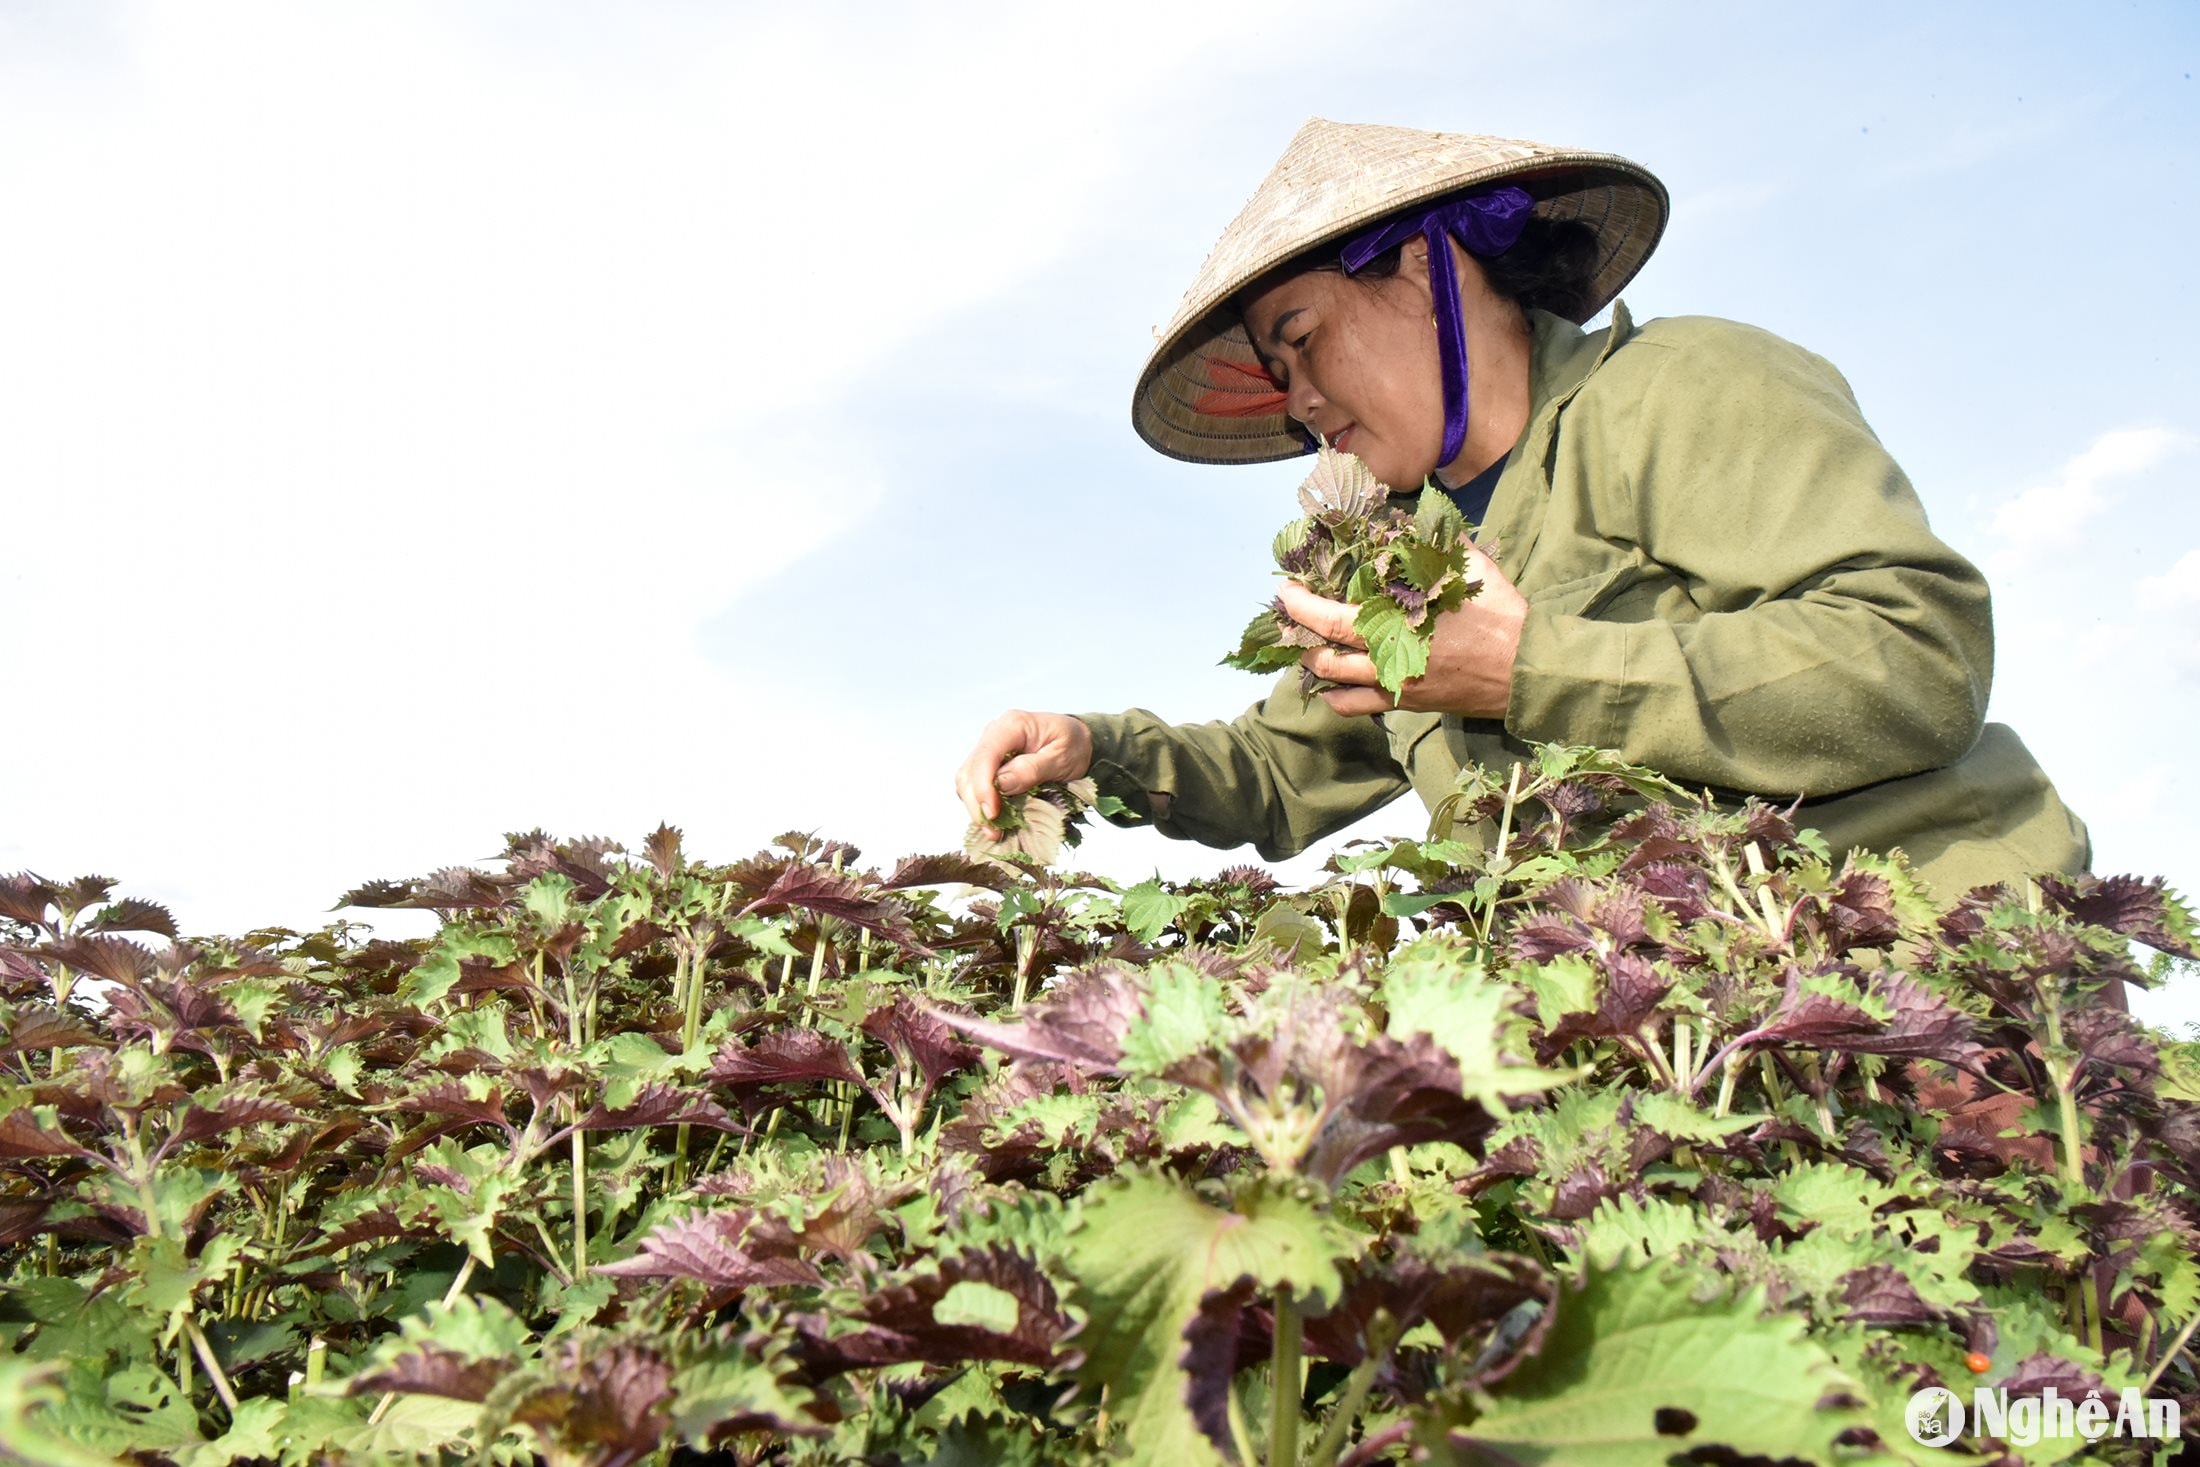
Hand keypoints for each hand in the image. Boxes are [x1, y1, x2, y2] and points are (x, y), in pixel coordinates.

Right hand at [954, 710, 1093, 824]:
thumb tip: (1001, 784)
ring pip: (967, 781)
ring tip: (993, 831)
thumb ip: (1032, 769)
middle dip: (977, 803)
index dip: (983, 786)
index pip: (986, 755)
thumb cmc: (1073, 744)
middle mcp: (993, 735)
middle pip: (970, 771)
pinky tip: (993, 821)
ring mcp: (989, 750)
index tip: (992, 813)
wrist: (1079, 739)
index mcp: (1012, 726)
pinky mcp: (989, 765)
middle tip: (993, 831)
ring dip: (976, 808)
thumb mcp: (1062, 757)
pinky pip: (974, 786)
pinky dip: (980, 805)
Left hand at [1277, 540, 1527, 718]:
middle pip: (1322, 660)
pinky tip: (1338, 680)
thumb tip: (1401, 524)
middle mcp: (1386, 664)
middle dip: (1298, 639)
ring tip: (1309, 648)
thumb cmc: (1498, 617)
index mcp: (1395, 629)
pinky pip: (1359, 707)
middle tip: (1291, 618)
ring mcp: (1395, 689)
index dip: (1300, 607)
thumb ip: (1431, 545)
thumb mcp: (1467, 569)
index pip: (1328, 621)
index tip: (1284, 590)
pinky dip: (1339, 696)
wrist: (1527, 669)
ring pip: (1334, 690)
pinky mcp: (1407, 705)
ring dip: (1315, 670)